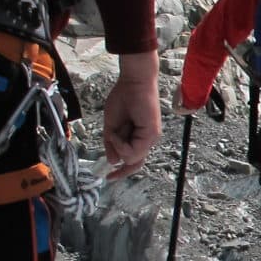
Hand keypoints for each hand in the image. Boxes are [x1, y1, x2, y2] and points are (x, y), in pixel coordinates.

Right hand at [103, 52, 161, 179]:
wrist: (133, 82)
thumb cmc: (123, 99)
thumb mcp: (111, 127)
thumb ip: (111, 144)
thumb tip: (113, 162)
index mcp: (139, 138)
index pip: (134, 160)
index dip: (122, 171)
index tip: (108, 178)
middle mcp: (147, 140)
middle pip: (134, 163)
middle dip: (121, 169)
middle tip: (110, 176)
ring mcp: (151, 138)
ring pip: (132, 158)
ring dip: (117, 147)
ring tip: (114, 131)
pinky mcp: (151, 134)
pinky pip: (132, 151)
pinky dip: (120, 143)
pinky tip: (117, 131)